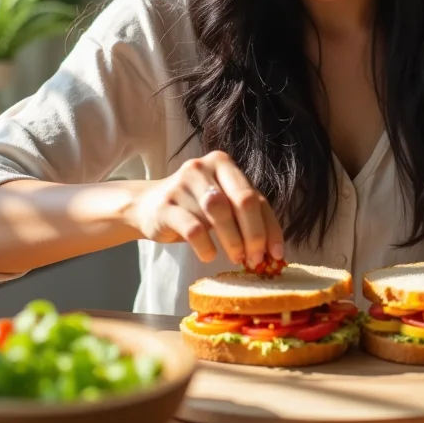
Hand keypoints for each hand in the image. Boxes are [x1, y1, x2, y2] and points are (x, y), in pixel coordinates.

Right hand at [128, 151, 283, 266]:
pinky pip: (193, 228)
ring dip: (233, 240)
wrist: (147, 206)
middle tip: (256, 258)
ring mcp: (182, 183)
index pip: (255, 196)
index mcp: (223, 163)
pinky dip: (206, 246)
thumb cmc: (194, 207)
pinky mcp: (165, 205)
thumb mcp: (222, 204)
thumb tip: (273, 251)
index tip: (276, 254)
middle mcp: (203, 167)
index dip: (269, 227)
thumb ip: (246, 217)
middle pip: (242, 201)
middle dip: (254, 234)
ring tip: (236, 258)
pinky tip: (209, 255)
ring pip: (219, 213)